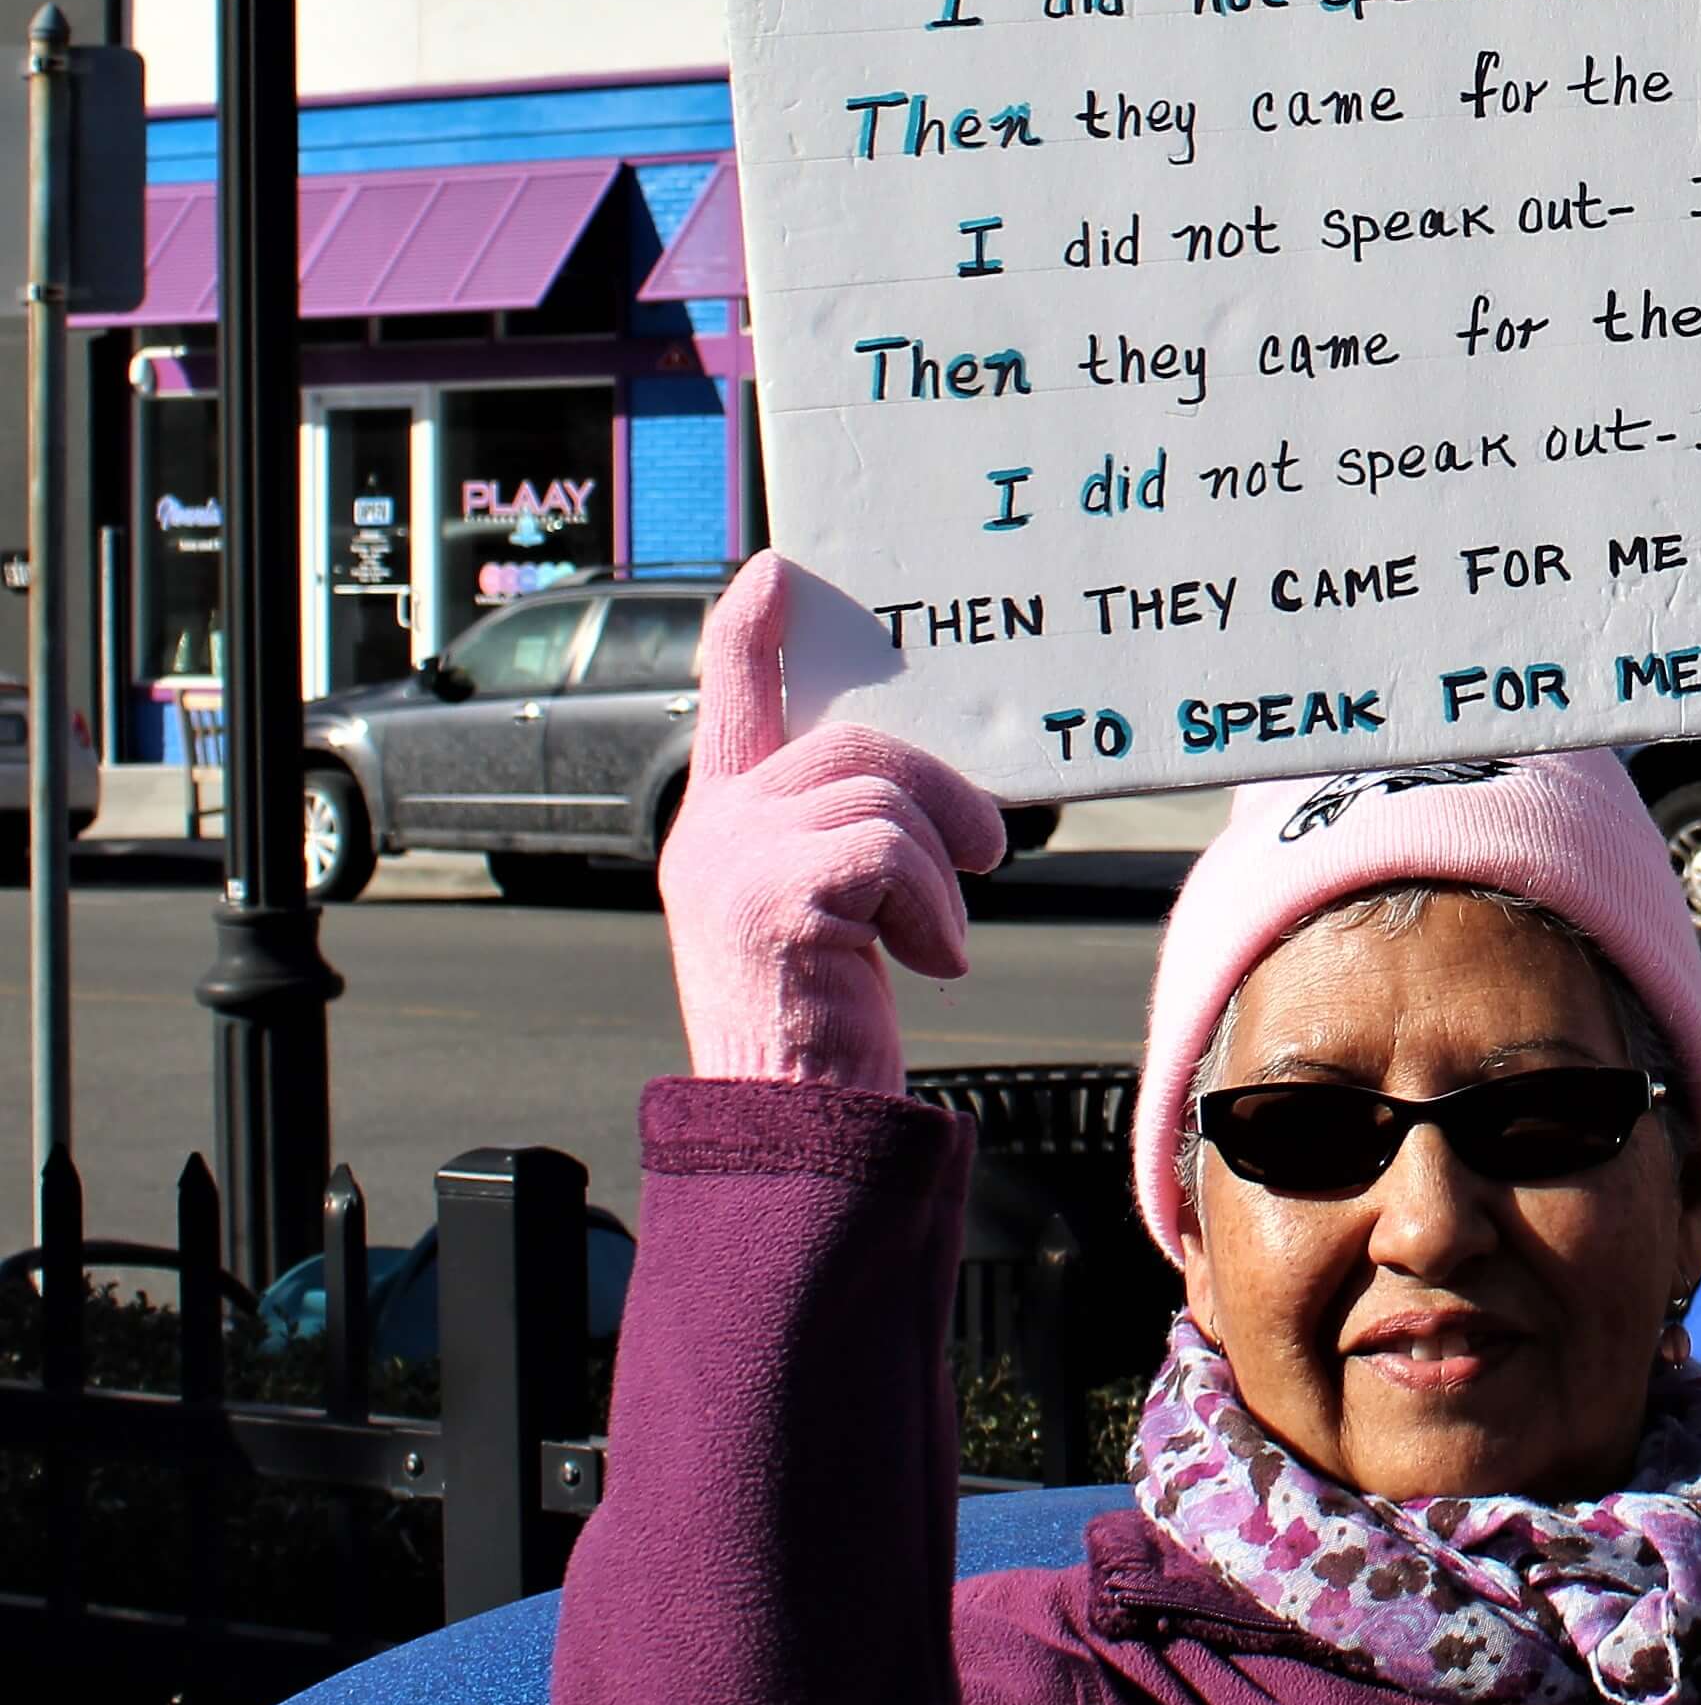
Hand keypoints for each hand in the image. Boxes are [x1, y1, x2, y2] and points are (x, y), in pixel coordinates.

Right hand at [660, 555, 1004, 1092]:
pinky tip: (929, 965)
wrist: (796, 1130)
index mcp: (722, 823)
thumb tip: (923, 782)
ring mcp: (728, 858)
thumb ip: (840, 836)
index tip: (779, 574)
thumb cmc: (826, 1023)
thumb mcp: (828, 910)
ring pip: (884, 795)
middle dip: (945, 796)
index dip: (750, 633)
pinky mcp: (766, 896)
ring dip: (941, 871)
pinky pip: (888, 851)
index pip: (730, 699)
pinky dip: (930, 909)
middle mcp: (710, 829)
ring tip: (938, 940)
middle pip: (860, 746)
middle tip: (986, 855)